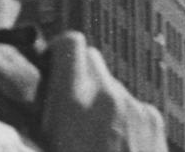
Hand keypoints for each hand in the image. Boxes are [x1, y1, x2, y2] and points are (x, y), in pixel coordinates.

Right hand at [41, 31, 166, 151]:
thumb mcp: (48, 146)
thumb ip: (38, 119)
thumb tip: (31, 101)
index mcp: (74, 104)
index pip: (70, 43)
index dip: (58, 49)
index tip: (51, 63)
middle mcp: (107, 97)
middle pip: (92, 57)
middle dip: (79, 72)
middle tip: (68, 102)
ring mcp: (135, 106)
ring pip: (111, 84)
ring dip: (101, 99)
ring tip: (93, 135)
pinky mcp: (153, 119)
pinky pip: (132, 104)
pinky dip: (122, 117)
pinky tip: (116, 144)